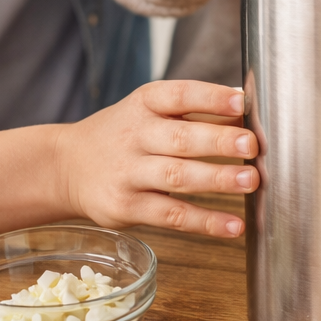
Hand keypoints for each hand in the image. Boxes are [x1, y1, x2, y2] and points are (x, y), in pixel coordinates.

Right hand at [61, 80, 259, 237]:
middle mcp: (135, 136)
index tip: (242, 102)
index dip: (211, 97)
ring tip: (250, 182)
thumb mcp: (152, 112)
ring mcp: (128, 173)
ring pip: (176, 177)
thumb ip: (198, 111)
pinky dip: (204, 222)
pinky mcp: (126, 207)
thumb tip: (248, 107)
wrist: (68, 167)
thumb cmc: (124, 135)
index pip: (180, 95)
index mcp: (145, 104)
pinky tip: (234, 226)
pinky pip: (171, 216)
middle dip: (219, 141)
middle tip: (252, 145)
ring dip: (216, 180)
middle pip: (180, 138)